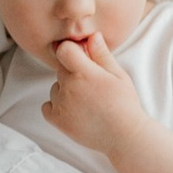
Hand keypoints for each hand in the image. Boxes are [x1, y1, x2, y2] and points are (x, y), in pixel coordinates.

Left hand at [41, 30, 143, 160]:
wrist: (124, 136)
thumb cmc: (124, 104)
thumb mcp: (118, 75)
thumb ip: (102, 55)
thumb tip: (92, 36)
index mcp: (85, 72)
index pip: (64, 49)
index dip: (71, 51)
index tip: (80, 58)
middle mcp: (69, 86)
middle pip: (61, 69)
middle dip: (73, 73)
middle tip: (91, 86)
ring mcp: (61, 104)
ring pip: (55, 88)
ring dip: (65, 91)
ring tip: (86, 102)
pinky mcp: (57, 120)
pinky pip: (47, 106)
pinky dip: (56, 107)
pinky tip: (74, 111)